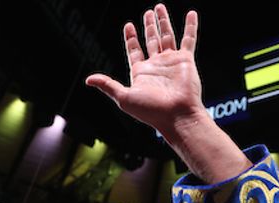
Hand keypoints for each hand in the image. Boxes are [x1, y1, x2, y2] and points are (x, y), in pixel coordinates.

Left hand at [86, 4, 250, 183]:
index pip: (134, 50)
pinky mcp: (186, 60)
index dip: (131, 38)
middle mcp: (156, 65)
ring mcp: (171, 61)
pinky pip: (188, 39)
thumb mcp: (123, 97)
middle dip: (148, 26)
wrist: (176, 115)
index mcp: (141, 72)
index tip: (128, 25)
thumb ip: (108, 85)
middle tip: (148, 12)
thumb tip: (88, 80)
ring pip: (167, 36)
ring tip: (159, 7)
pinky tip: (191, 13)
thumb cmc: (150, 111)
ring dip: (163, 22)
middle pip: (151, 40)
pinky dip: (190, 26)